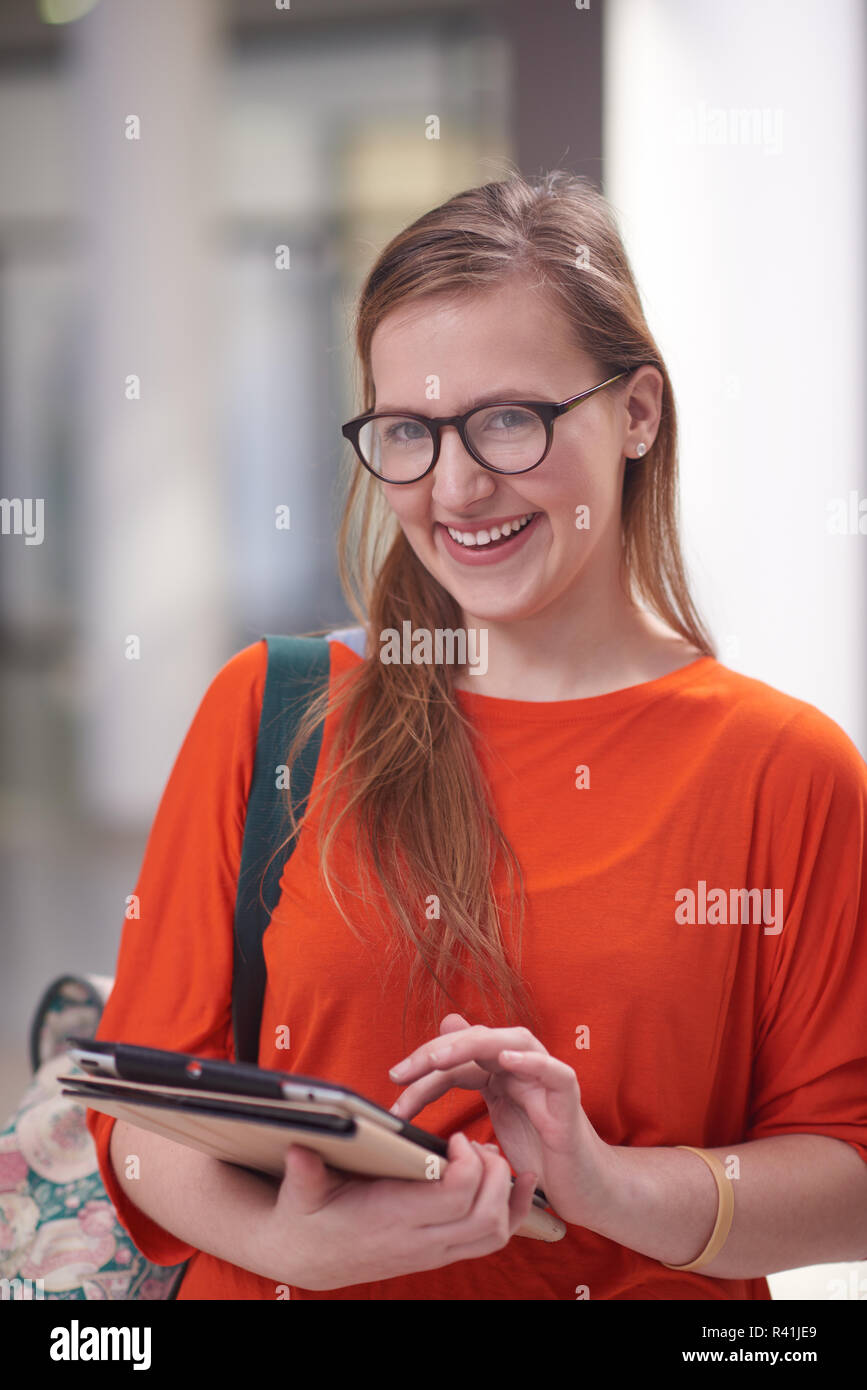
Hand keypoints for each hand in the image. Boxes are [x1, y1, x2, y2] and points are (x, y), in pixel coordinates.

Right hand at [254, 1131, 538, 1290]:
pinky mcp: (440, 1251)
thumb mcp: (300, 1194)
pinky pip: (491, 1239)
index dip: (467, 1164)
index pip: (454, 1198)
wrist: (309, 1258)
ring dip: (506, 1193)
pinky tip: (518, 1184)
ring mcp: (434, 1250)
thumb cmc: (308, 1219)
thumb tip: (298, 1149)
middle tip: (475, 1143)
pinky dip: (513, 1212)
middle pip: (486, 1216)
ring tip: (489, 1158)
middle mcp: (421, 1240)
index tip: (454, 1137)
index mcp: (392, 1218)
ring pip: (495, 1232)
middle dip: (495, 1174)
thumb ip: (303, 1172)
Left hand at [388, 1014, 612, 1226]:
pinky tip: (507, 1059)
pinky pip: (554, 1071)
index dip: (422, 1066)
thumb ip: (463, 1084)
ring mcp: (545, 1076)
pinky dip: (532, 1061)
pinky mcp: (568, 1096)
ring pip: (509, 1042)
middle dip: (435, 1053)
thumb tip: (434, 1045)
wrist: (577, 1183)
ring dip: (473, 1044)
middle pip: (475, 1041)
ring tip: (440, 1058)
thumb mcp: (489, 1120)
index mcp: (498, 1069)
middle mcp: (520, 1064)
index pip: (455, 1056)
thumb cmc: (535, 1150)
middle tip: (401, 1073)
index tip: (392, 1083)